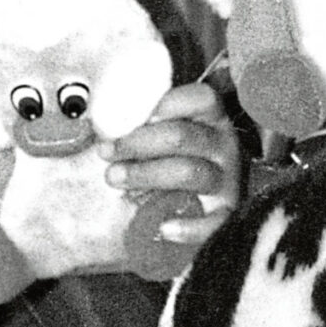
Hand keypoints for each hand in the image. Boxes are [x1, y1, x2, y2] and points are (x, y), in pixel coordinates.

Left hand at [106, 79, 242, 249]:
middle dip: (138, 143)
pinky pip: (215, 221)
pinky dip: (190, 227)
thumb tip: (99, 126)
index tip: (143, 118)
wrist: (181, 211)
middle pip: (184, 136)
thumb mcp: (158, 139)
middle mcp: (222, 147)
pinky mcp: (225, 214)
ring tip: (115, 178)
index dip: (171, 104)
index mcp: (210, 120)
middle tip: (107, 152)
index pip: (203, 99)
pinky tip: (165, 227)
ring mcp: (226, 181)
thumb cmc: (163, 164)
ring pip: (190, 172)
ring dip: (146, 174)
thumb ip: (140, 128)